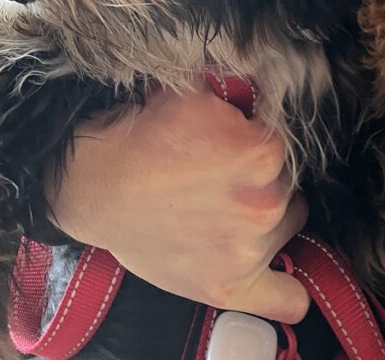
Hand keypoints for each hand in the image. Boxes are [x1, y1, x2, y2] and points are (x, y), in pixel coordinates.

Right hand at [45, 80, 309, 323]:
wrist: (97, 182)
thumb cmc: (143, 133)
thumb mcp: (197, 92)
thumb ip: (242, 92)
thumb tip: (268, 85)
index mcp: (262, 153)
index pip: (284, 142)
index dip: (257, 137)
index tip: (234, 138)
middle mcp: (264, 203)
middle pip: (287, 183)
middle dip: (263, 175)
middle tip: (223, 171)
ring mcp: (249, 250)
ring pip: (287, 223)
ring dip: (267, 214)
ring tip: (225, 204)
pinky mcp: (229, 286)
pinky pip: (286, 300)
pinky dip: (286, 291)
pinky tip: (272, 265)